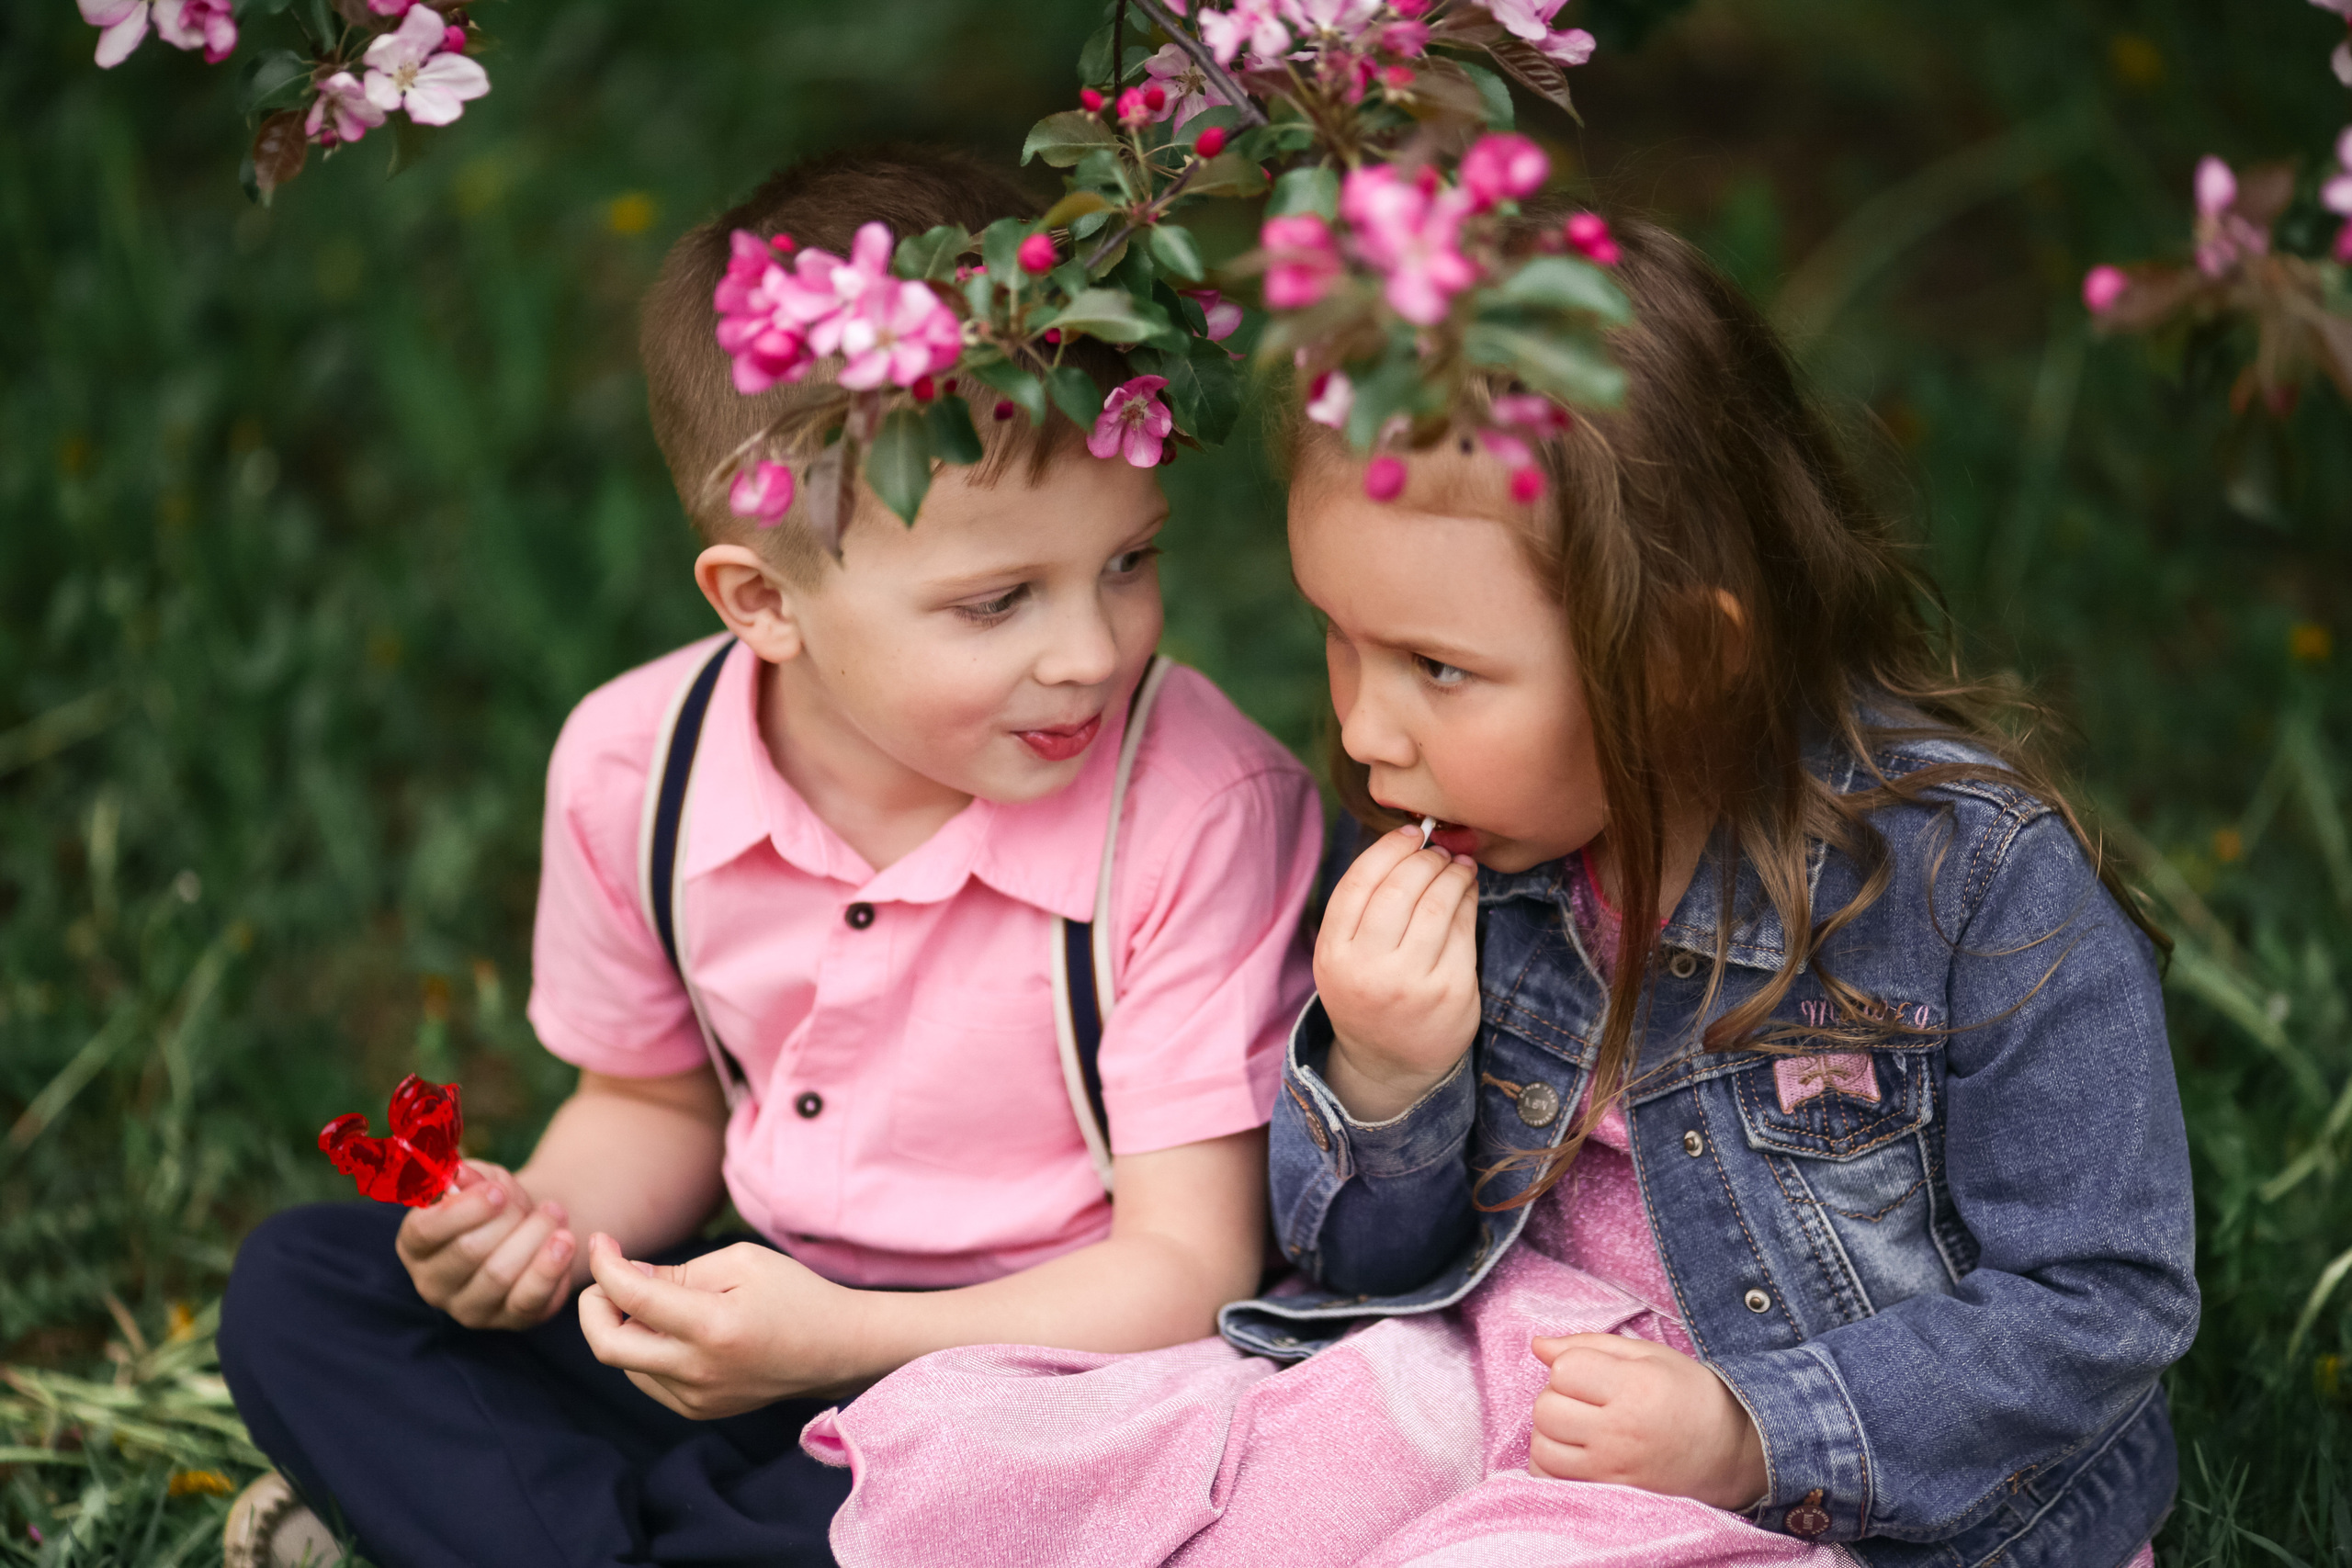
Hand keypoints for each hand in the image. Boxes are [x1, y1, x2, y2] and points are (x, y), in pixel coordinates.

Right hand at [395, 1161, 577, 1330]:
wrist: (529, 1227)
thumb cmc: (497, 1201)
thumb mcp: (481, 1179)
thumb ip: (469, 1176)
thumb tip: (460, 1176)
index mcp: (415, 1246)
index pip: (425, 1232)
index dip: (464, 1210)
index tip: (498, 1191)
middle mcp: (433, 1284)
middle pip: (468, 1251)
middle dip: (507, 1219)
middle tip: (532, 1201)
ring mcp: (470, 1308)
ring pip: (499, 1275)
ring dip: (533, 1237)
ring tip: (555, 1212)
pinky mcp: (509, 1320)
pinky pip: (529, 1299)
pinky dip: (550, 1267)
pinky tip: (565, 1241)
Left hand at [576, 1233, 867, 1418]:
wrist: (836, 1350)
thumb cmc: (794, 1294)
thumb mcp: (742, 1263)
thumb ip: (678, 1272)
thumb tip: (624, 1277)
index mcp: (713, 1327)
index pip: (631, 1297)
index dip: (605, 1265)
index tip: (601, 1242)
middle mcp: (699, 1372)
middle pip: (607, 1345)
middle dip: (593, 1305)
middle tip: (606, 1279)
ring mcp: (697, 1398)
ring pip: (624, 1363)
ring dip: (622, 1326)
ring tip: (650, 1299)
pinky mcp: (699, 1410)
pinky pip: (647, 1378)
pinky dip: (643, 1349)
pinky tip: (671, 1328)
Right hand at [1315, 824, 1481, 1122]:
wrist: (1389, 1063)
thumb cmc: (1367, 995)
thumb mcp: (1342, 958)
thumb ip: (1361, 909)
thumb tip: (1408, 844)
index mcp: (1333, 955)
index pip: (1358, 884)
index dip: (1388, 849)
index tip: (1411, 834)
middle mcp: (1369, 969)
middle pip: (1399, 890)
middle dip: (1425, 859)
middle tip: (1438, 851)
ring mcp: (1412, 983)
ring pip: (1436, 905)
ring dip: (1452, 874)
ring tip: (1457, 865)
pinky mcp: (1451, 992)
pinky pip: (1463, 930)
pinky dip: (1468, 900)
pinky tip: (1468, 890)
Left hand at [1527, 1333, 1767, 1509]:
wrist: (1733, 1452)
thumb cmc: (1691, 1395)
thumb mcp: (1649, 1355)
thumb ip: (1590, 1345)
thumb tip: (1537, 1345)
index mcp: (1635, 1387)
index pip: (1563, 1370)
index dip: (1572, 1365)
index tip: (1594, 1373)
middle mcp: (1621, 1431)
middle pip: (1546, 1409)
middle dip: (1557, 1397)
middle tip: (1587, 1400)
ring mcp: (1614, 1470)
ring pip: (1542, 1448)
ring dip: (1551, 1432)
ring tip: (1580, 1426)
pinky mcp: (1611, 1495)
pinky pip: (1552, 1482)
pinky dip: (1551, 1466)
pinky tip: (1574, 1453)